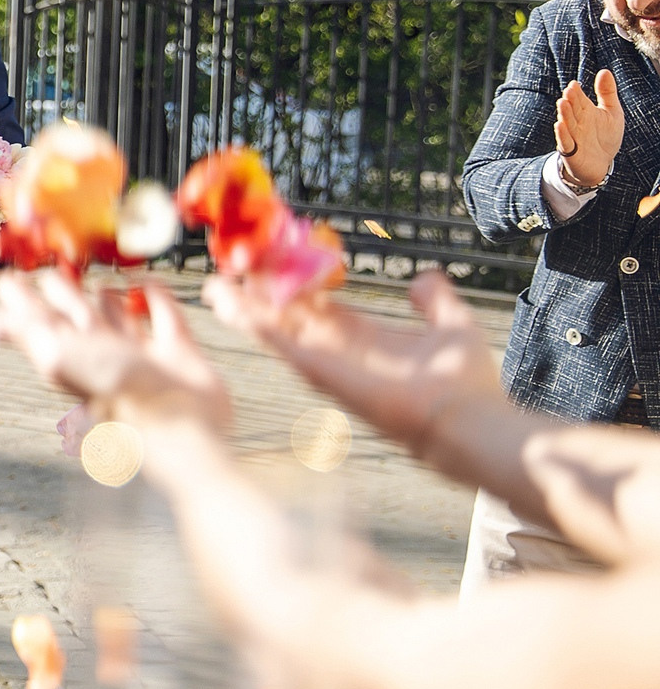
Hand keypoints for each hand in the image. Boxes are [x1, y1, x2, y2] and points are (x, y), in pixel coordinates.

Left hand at [0, 270, 233, 433]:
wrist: (179, 425)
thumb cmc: (115, 394)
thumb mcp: (58, 358)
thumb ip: (28, 333)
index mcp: (69, 352)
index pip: (39, 319)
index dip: (23, 301)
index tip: (10, 279)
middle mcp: (100, 353)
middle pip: (76, 315)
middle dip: (64, 293)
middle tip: (53, 270)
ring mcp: (138, 354)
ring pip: (118, 318)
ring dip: (110, 298)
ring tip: (100, 281)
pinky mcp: (177, 352)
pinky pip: (164, 319)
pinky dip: (157, 300)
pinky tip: (149, 284)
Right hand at [204, 268, 501, 457]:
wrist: (472, 422)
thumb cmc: (468, 385)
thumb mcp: (453, 325)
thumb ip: (435, 300)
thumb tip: (422, 278)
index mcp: (365, 340)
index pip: (319, 310)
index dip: (295, 287)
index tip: (274, 266)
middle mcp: (341, 353)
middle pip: (289, 319)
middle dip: (260, 296)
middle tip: (231, 270)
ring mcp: (329, 366)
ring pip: (277, 332)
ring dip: (245, 310)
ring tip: (216, 287)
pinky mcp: (323, 376)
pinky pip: (282, 345)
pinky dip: (255, 324)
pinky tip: (231, 305)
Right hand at [554, 67, 625, 190]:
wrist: (600, 163)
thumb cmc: (605, 136)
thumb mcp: (612, 112)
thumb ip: (607, 92)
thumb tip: (604, 71)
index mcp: (586, 111)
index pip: (579, 99)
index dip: (577, 92)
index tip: (574, 84)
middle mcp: (577, 122)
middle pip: (572, 109)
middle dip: (570, 101)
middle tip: (569, 91)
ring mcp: (573, 136)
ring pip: (567, 123)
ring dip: (564, 114)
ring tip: (562, 103)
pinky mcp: (571, 151)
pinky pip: (565, 142)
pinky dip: (562, 134)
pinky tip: (559, 125)